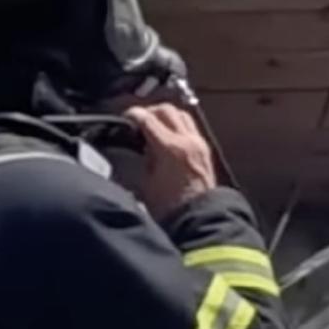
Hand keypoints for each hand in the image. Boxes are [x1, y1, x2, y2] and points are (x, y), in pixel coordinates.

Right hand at [122, 103, 216, 217]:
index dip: (132, 115)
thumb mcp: (145, 182)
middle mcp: (187, 141)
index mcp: (170, 148)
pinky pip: (190, 126)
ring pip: (180, 114)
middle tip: (136, 121)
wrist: (198, 218)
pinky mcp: (204, 150)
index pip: (148, 119)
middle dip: (149, 112)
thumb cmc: (170, 208)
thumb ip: (143, 156)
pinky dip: (177, 124)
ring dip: (164, 115)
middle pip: (166, 110)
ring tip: (151, 126)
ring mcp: (199, 143)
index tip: (124, 118)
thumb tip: (141, 144)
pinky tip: (167, 136)